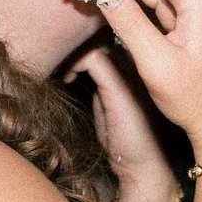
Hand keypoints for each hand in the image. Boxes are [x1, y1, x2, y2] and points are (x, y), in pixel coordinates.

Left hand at [62, 43, 178, 201]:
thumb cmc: (125, 140)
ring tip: (62, 67)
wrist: (143, 167)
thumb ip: (98, 82)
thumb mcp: (106, 104)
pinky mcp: (120, 86)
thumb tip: (77, 64)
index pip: (108, 36)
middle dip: (76, 41)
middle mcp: (137, 64)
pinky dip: (75, 63)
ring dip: (73, 51)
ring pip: (97, 42)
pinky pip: (93, 58)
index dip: (85, 39)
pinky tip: (68, 78)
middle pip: (103, 33)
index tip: (66, 54)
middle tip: (58, 55)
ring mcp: (132, 73)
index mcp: (136, 66)